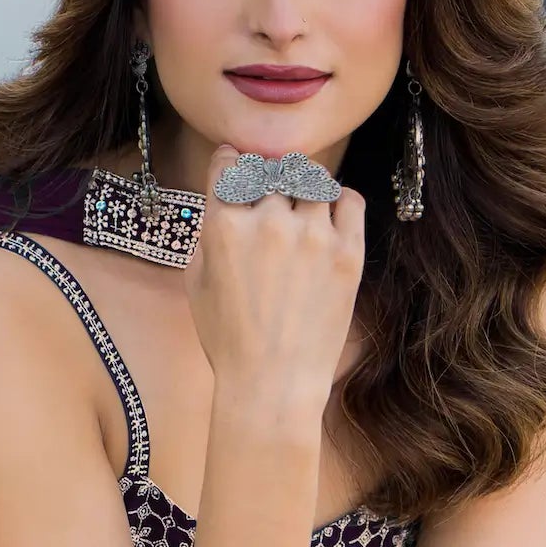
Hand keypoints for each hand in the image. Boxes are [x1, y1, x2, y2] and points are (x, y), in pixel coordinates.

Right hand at [184, 145, 364, 415]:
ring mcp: (312, 235)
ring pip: (312, 179)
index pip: (231, 163)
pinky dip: (339, 201)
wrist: (272, 384)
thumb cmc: (228, 339)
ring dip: (305, 188)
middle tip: (273, 201)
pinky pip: (350, 200)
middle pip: (272, 170)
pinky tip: (329, 220)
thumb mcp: (196, 281)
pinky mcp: (347, 253)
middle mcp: (267, 221)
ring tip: (303, 211)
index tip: (239, 168)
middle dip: (270, 182)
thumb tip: (226, 197)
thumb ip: (210, 231)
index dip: (234, 162)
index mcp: (223, 226)